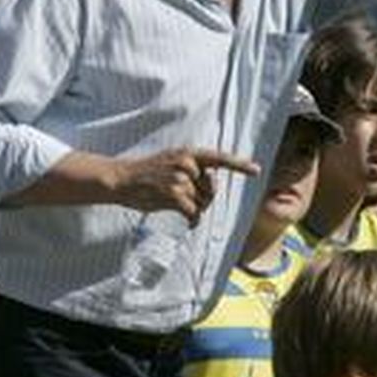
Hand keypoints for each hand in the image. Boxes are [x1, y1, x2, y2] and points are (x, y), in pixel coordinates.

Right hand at [110, 148, 259, 223]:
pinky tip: (189, 223)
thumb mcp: (170, 162)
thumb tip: (210, 189)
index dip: (238, 165)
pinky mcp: (173, 194)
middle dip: (205, 198)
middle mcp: (186, 163)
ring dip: (194, 209)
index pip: (218, 158)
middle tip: (190, 201)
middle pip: (212, 188)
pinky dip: (193, 220)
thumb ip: (191, 171)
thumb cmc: (146, 174)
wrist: (120, 179)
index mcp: (187, 153)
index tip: (256, 170)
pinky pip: (194, 212)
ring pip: (201, 202)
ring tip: (179, 207)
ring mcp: (180, 179)